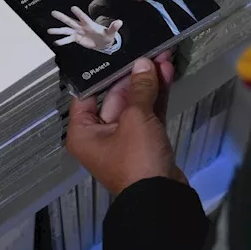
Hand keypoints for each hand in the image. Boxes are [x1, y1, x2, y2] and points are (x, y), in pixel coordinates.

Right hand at [48, 7, 120, 50]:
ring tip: (49, 30)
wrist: (103, 43)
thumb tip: (120, 22)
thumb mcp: (111, 32)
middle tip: (53, 13)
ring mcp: (78, 32)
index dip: (79, 14)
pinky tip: (56, 42)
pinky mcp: (77, 39)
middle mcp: (81, 27)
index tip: (73, 8)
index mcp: (89, 24)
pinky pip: (68, 40)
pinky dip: (63, 41)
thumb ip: (114, 27)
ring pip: (66, 30)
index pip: (83, 18)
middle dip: (62, 17)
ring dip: (58, 30)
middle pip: (70, 21)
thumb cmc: (107, 35)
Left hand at [66, 53, 182, 194]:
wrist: (162, 199)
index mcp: (84, 132)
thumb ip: (140, 88)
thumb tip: (144, 63)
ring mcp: (124, 138)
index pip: (87, 94)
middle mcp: (100, 135)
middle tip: (149, 51)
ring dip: (149, 83)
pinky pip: (148, 113)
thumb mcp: (136, 119)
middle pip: (114, 96)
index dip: (102, 72)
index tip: (114, 50)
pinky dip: (157, 96)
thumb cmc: (136, 160)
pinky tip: (167, 74)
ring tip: (163, 57)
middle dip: (134, 75)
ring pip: (135, 103)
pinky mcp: (145, 142)